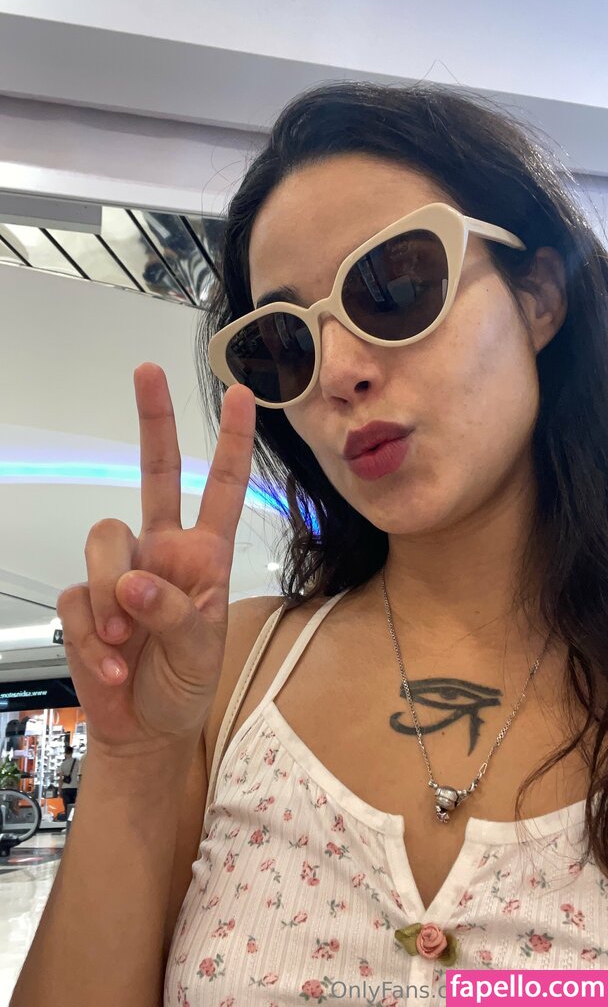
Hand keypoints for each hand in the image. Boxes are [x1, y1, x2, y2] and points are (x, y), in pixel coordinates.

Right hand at [56, 363, 255, 754]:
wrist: (145, 731)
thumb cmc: (185, 687)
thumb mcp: (202, 654)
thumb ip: (176, 614)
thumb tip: (135, 581)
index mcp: (203, 556)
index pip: (220, 489)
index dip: (232, 442)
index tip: (243, 395)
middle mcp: (161, 550)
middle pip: (153, 474)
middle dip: (154, 420)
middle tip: (148, 373)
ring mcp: (120, 572)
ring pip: (104, 538)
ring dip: (114, 594)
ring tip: (128, 642)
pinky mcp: (85, 600)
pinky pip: (79, 597)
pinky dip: (94, 638)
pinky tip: (112, 668)